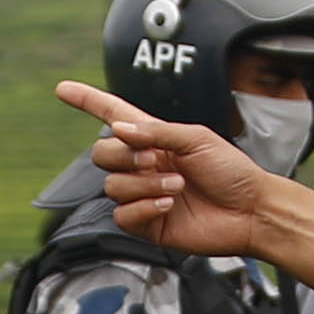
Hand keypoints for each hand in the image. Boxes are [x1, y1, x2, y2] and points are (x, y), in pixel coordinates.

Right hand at [54, 80, 275, 257]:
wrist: (250, 211)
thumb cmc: (232, 172)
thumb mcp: (197, 138)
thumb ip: (156, 132)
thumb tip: (119, 129)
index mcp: (154, 138)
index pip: (112, 115)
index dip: (87, 101)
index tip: (63, 89)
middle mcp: (144, 165)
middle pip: (102, 154)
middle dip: (124, 156)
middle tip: (155, 160)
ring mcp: (144, 195)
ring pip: (112, 186)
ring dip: (144, 184)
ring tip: (177, 186)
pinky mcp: (148, 224)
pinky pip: (123, 215)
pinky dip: (144, 208)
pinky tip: (168, 205)